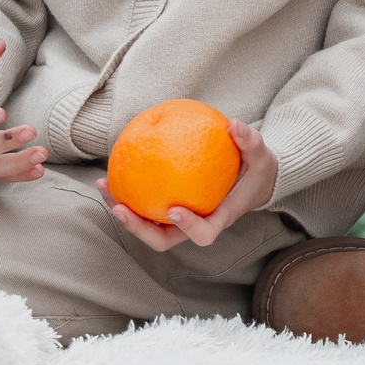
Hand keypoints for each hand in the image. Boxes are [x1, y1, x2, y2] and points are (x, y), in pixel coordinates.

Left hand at [97, 118, 279, 251]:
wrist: (252, 180)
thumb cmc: (257, 170)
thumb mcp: (261, 155)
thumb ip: (250, 141)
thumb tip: (233, 124)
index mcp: (219, 218)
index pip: (203, 233)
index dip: (188, 226)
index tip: (174, 209)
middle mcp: (196, 224)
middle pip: (164, 240)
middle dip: (139, 229)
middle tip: (120, 208)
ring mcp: (180, 219)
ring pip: (148, 227)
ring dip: (123, 212)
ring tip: (104, 186)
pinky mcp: (169, 207)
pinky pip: (145, 206)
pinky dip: (127, 193)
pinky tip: (112, 172)